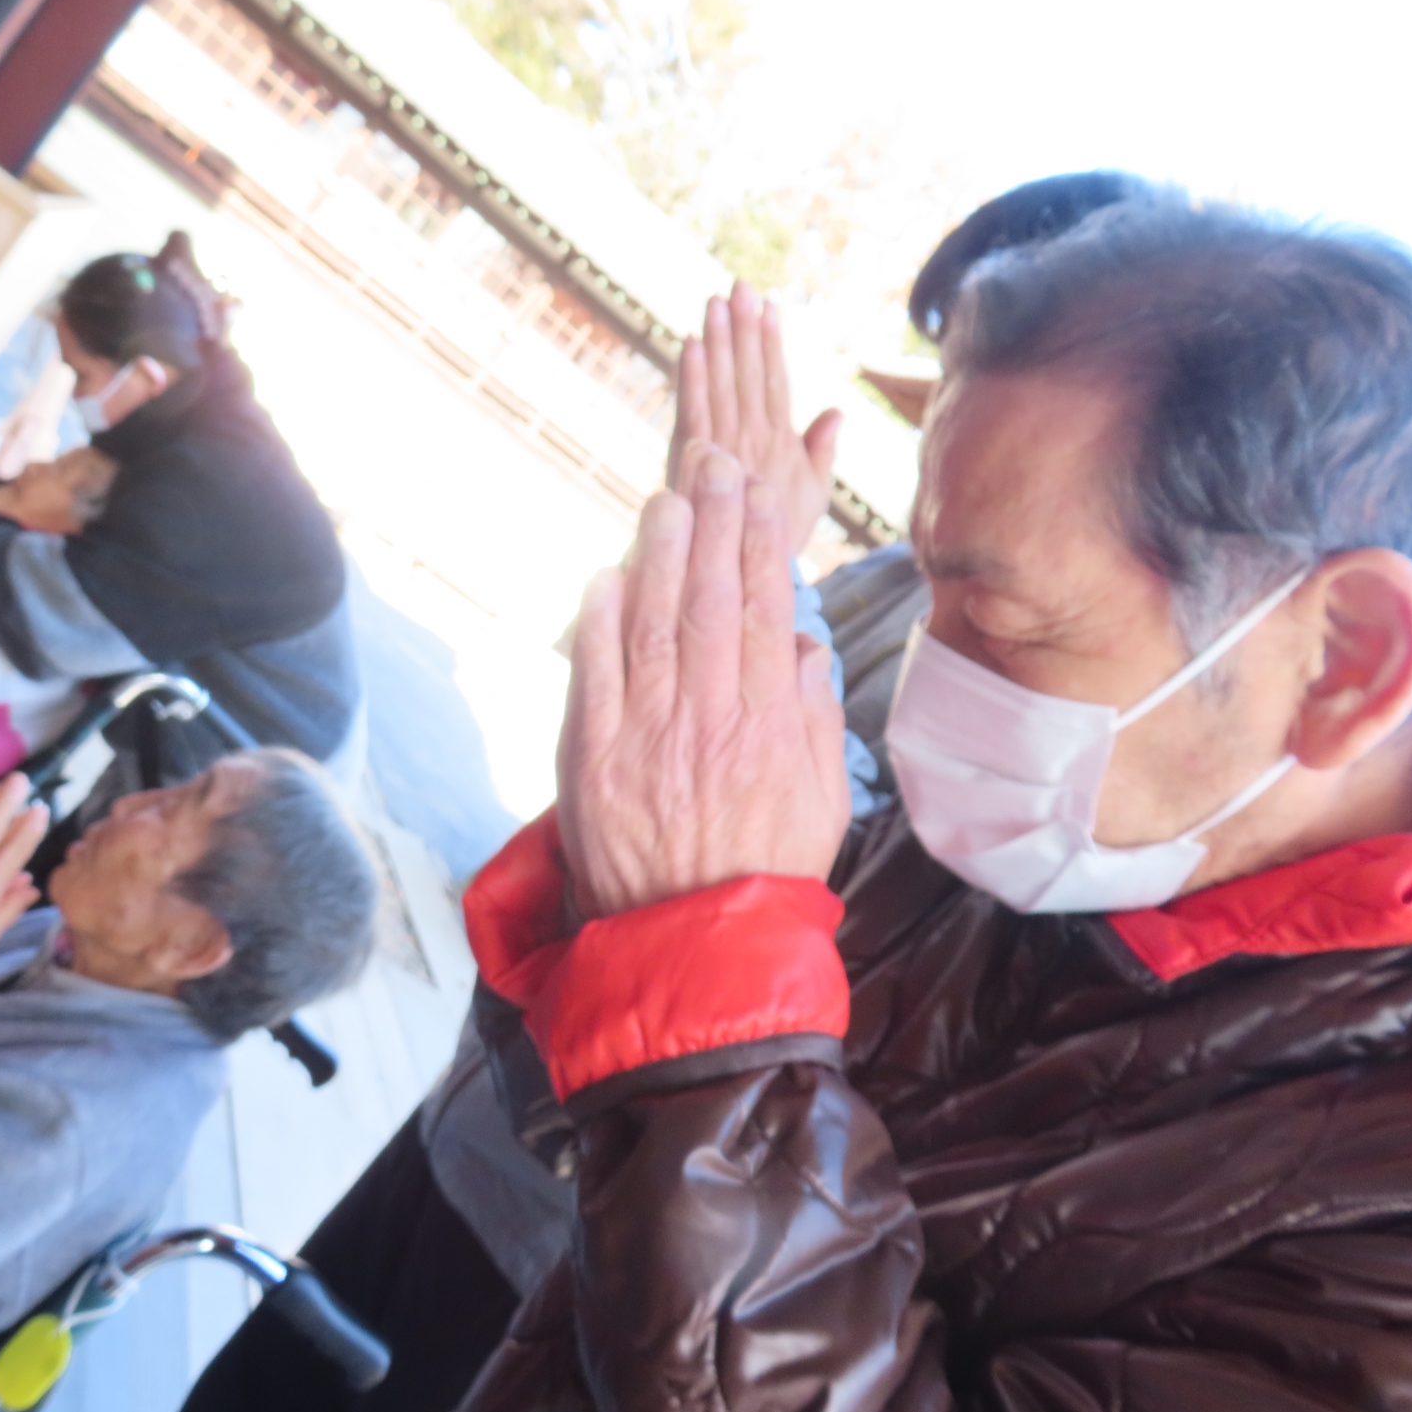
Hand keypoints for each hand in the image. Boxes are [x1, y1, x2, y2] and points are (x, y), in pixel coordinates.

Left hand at [558, 446, 848, 921]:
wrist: (692, 950)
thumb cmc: (761, 875)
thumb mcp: (820, 804)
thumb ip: (817, 723)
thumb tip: (807, 651)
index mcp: (770, 727)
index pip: (766, 614)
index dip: (762, 545)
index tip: (758, 494)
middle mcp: (710, 721)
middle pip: (712, 602)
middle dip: (714, 523)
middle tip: (713, 461)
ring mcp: (647, 737)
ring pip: (654, 625)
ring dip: (660, 554)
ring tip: (666, 497)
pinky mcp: (591, 760)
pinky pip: (595, 677)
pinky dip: (599, 623)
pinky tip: (608, 575)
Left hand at [672, 282, 841, 557]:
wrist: (739, 574)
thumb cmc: (776, 533)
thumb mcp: (811, 494)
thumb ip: (821, 450)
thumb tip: (834, 411)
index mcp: (782, 443)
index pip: (776, 381)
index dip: (771, 342)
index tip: (769, 305)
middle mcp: (754, 440)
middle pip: (749, 373)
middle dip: (745, 328)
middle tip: (740, 286)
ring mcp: (724, 448)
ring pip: (722, 384)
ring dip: (719, 340)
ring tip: (716, 302)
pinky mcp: (695, 459)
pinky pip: (694, 410)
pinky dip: (692, 377)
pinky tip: (692, 344)